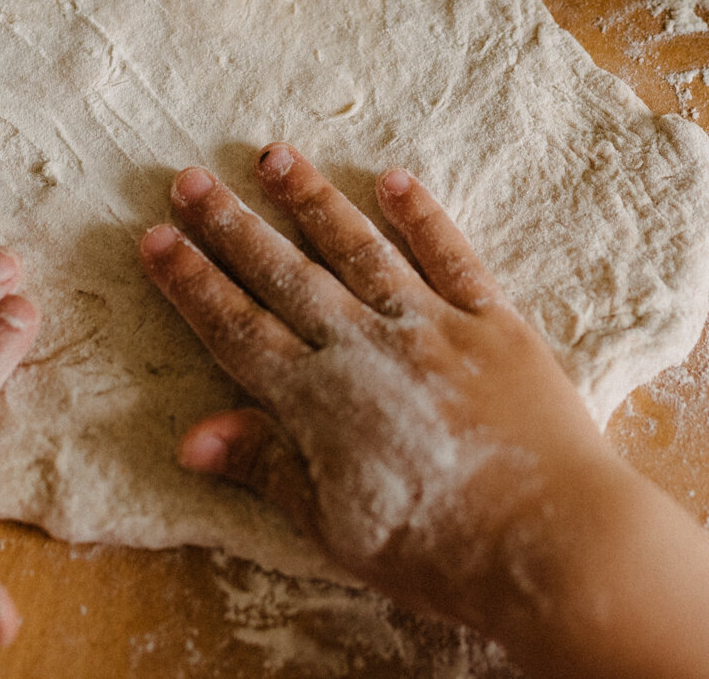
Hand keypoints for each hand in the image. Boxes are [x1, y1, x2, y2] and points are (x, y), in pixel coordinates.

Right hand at [139, 145, 708, 678]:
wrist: (554, 541)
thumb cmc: (441, 552)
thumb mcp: (336, 529)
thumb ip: (268, 469)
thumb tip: (192, 435)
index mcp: (320, 400)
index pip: (238, 329)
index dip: (192, 284)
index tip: (154, 238)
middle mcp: (368, 347)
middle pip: (285, 275)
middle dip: (232, 226)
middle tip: (189, 178)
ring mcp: (433, 328)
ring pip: (358, 249)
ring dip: (312, 201)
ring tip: (274, 155)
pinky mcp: (494, 324)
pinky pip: (451, 256)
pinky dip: (422, 217)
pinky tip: (396, 181)